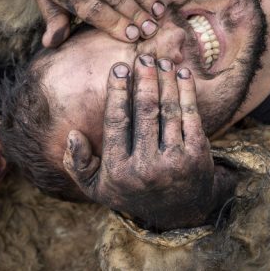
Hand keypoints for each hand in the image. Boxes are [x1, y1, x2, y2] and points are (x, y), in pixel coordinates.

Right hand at [61, 54, 236, 230]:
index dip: (117, 91)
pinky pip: (191, 117)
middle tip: (143, 57)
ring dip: (166, 81)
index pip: (117, 122)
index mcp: (119, 170)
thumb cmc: (132, 192)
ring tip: (162, 61)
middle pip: (145, 111)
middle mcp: (146, 167)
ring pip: (169, 110)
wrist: (179, 213)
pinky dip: (187, 92)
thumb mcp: (97, 187)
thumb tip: (72, 134)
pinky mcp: (198, 157)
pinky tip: (182, 75)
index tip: (119, 68)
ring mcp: (175, 162)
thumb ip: (78, 163)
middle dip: (144, 79)